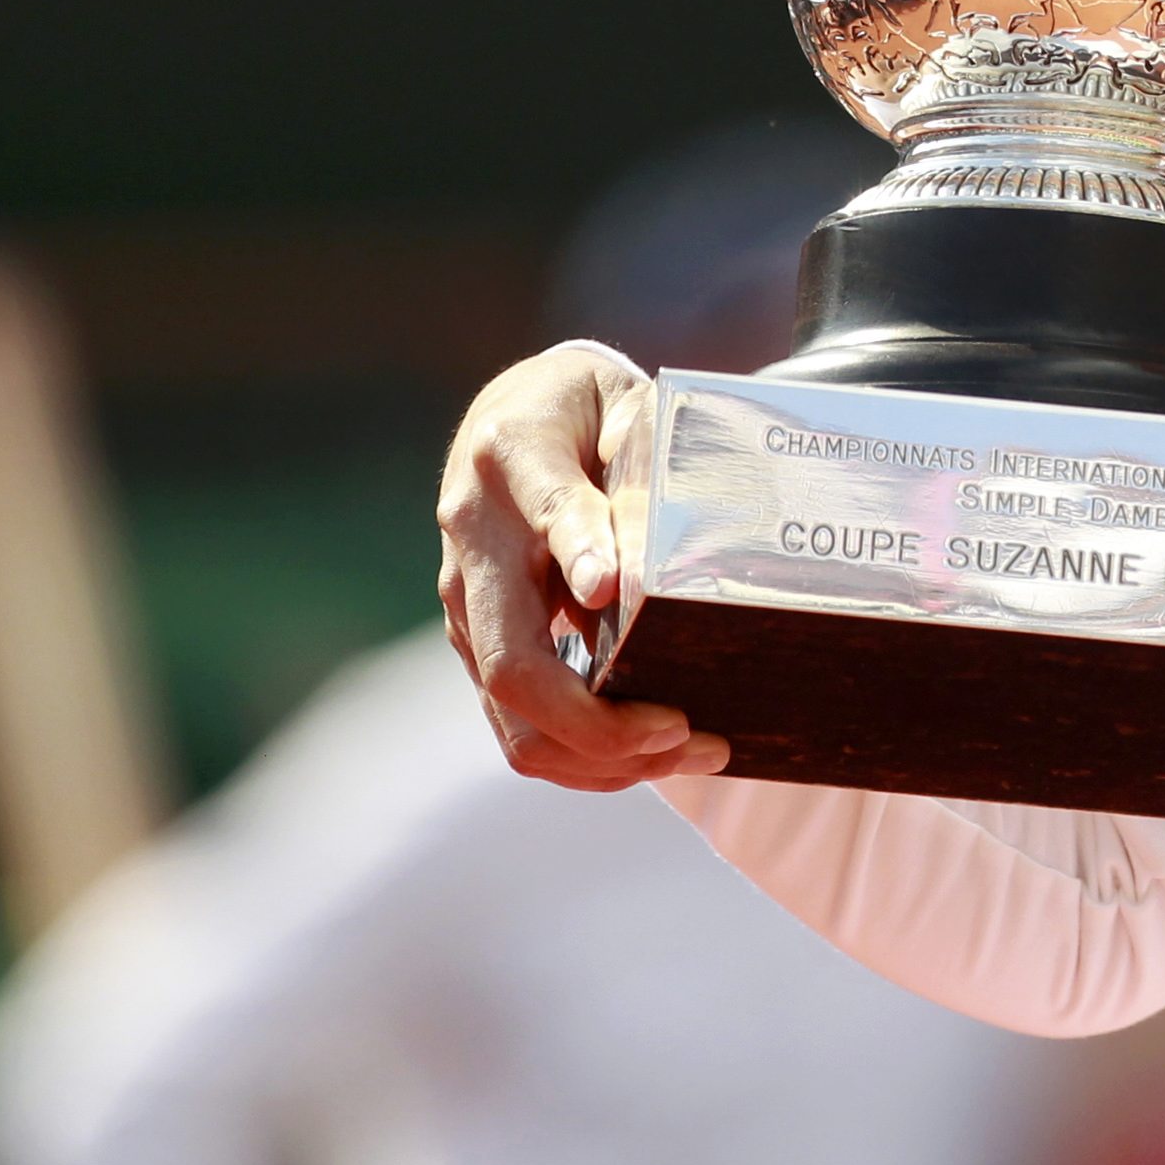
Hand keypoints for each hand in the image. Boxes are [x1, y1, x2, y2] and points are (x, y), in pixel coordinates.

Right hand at [436, 343, 730, 790]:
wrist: (511, 413)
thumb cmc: (586, 410)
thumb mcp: (624, 407)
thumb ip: (640, 466)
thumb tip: (647, 566)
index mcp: (515, 460)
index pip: (549, 514)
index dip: (580, 552)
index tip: (608, 590)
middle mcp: (472, 543)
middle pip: (514, 667)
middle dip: (601, 723)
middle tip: (688, 730)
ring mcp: (467, 605)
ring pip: (514, 717)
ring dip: (603, 756)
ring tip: (697, 749)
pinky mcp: (481, 642)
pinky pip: (521, 723)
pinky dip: (588, 755)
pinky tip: (656, 750)